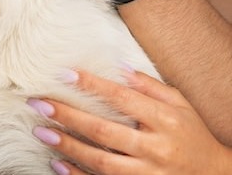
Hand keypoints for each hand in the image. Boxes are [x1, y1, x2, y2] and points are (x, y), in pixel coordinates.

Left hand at [32, 70, 231, 174]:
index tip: (65, 75)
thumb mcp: (179, 104)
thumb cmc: (192, 134)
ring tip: (42, 132)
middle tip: (40, 104)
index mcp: (166, 120)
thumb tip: (118, 67)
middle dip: (69, 117)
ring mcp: (148, 174)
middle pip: (105, 132)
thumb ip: (149, 86)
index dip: (93, 85)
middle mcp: (156, 148)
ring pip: (101, 162)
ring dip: (68, 147)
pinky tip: (57, 163)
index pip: (123, 98)